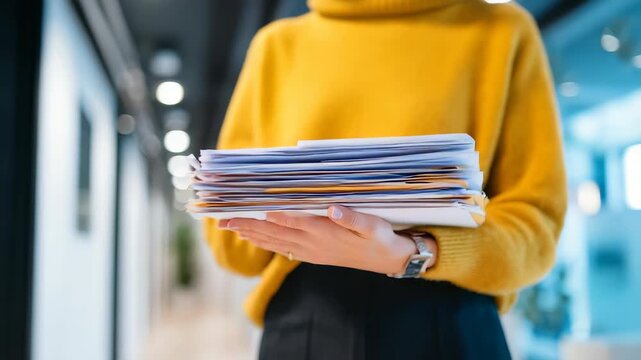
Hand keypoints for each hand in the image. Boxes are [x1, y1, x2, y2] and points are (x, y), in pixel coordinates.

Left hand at [218, 206, 436, 274]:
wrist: (387, 259)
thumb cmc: (380, 238)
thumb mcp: (373, 226)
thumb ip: (353, 218)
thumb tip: (332, 208)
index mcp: (324, 232)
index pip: (288, 221)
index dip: (265, 214)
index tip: (244, 208)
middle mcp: (312, 243)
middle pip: (274, 232)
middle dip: (248, 225)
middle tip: (223, 219)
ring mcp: (311, 251)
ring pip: (275, 241)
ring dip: (252, 234)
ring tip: (232, 227)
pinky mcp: (313, 255)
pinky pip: (283, 248)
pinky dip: (266, 242)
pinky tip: (257, 238)